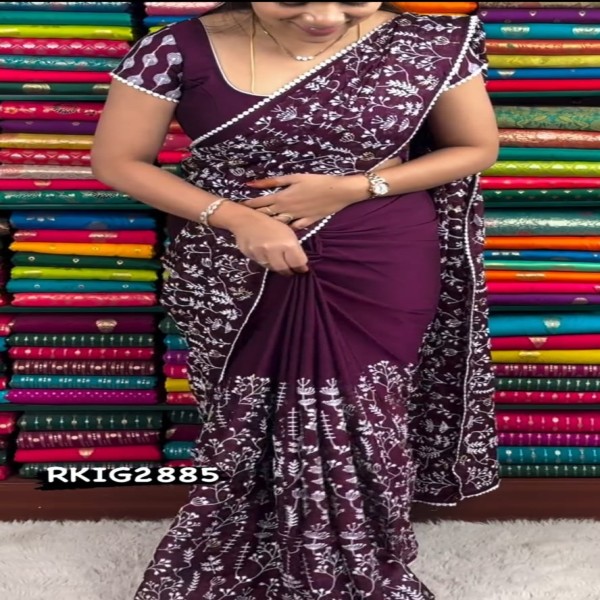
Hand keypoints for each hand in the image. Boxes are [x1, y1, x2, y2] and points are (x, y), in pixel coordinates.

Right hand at [229, 210, 308, 276]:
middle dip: (290, 271)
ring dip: (278, 268)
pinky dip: (267, 263)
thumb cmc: (270, 222)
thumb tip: (300, 262)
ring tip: (281, 265)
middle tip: (292, 271)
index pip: (298, 263)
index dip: (301, 268)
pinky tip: (268, 258)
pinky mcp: (252, 257)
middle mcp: (275, 250)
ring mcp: (262, 254)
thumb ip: (294, 248)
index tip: (303, 269)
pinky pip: (262, 264)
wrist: (245, 219)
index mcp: (288, 243)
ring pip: (273, 268)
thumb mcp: (287, 232)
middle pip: (285, 269)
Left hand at [243, 173, 366, 229]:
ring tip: (257, 230)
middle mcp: (287, 211)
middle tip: (243, 221)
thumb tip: (252, 183)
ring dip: (267, 227)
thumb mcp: (294, 178)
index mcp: (282, 198)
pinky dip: (285, 233)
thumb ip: (273, 182)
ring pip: (277, 226)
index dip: (248, 205)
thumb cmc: (317, 181)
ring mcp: (296, 219)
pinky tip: (279, 237)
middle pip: (266, 216)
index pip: (259, 203)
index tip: (237, 208)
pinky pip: (292, 230)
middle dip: (254, 217)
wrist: (339, 192)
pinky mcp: (307, 223)